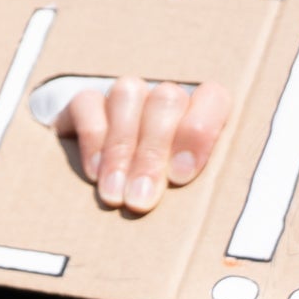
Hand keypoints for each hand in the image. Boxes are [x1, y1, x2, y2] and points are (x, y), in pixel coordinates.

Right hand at [55, 78, 231, 215]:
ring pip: (128, 94)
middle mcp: (165, 98)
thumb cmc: (159, 198)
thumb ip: (190, 186)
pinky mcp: (85, 104)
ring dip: (120, 148)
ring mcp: (125, 97)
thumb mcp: (186, 193)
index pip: (212, 98)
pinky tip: (94, 173)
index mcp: (203, 111)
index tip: (179, 177)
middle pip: (166, 100)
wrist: (108, 205)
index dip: (197, 134)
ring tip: (114, 193)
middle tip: (140, 199)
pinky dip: (92, 139)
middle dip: (152, 153)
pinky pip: (86, 103)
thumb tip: (186, 196)